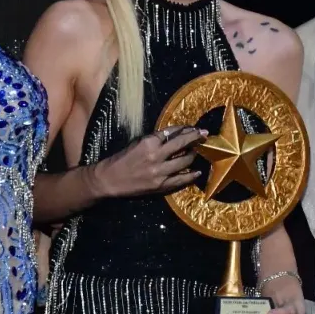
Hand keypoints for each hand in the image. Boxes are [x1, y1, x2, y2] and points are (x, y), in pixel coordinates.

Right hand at [90, 126, 206, 197]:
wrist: (109, 180)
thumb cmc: (121, 159)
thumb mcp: (137, 143)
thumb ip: (155, 140)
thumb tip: (174, 135)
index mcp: (149, 142)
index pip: (172, 132)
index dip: (185, 129)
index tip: (195, 128)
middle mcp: (156, 155)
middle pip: (182, 144)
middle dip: (195, 138)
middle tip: (205, 135)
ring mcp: (160, 172)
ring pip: (184, 161)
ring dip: (193, 155)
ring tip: (197, 152)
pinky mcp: (160, 185)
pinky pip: (180, 179)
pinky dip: (190, 175)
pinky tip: (197, 172)